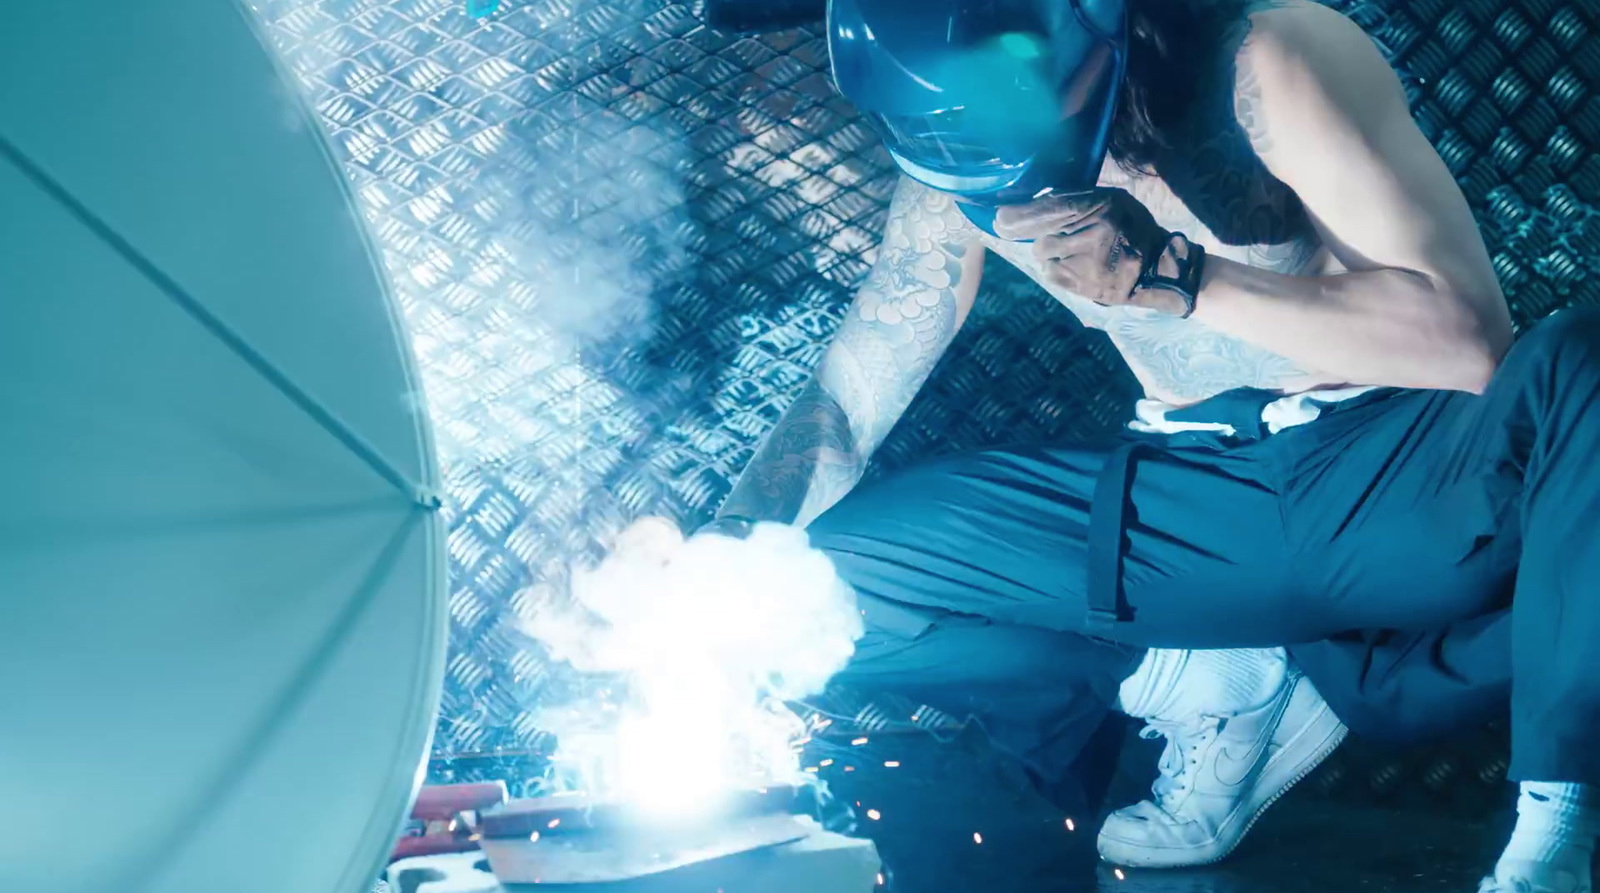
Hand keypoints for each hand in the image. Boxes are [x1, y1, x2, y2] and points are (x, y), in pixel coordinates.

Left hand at [993, 188, 1189, 315]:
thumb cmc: (1133, 229)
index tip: (999, 218)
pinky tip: (1074, 267)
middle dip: (1030, 235)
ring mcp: (1089, 262)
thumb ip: (1079, 199)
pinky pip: (1051, 274)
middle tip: (1019, 230)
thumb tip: (1038, 199)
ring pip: (1045, 255)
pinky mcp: (1085, 285)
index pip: (1051, 209)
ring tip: (1070, 251)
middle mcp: (1094, 233)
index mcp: (1101, 206)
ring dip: (1048, 253)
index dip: (1020, 215)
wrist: (1158, 268)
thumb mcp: (1114, 201)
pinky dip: (1055, 270)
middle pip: (1042, 236)